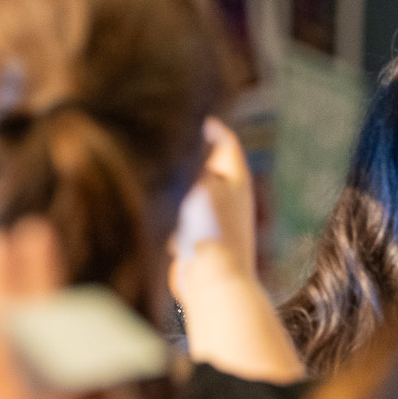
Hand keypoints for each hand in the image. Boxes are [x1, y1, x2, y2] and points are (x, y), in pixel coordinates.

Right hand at [169, 117, 257, 295]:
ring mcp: (213, 219)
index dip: (208, 127)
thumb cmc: (211, 228)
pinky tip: (166, 224)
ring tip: (161, 188)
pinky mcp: (197, 238)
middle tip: (163, 147)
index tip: (185, 116)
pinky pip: (179, 218)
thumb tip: (186, 146)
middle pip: (205, 165)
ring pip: (188, 193)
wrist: (212, 282)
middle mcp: (227, 196)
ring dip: (175, 192)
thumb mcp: (202, 184)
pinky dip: (171, 218)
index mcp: (235, 178)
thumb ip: (193, 162)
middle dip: (186, 160)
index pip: (225, 142)